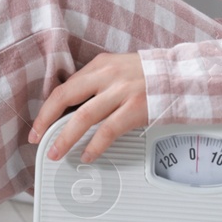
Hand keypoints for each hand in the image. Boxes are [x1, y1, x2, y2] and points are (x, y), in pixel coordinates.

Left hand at [26, 52, 149, 163]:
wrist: (184, 77)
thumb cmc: (151, 77)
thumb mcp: (119, 70)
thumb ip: (97, 84)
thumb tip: (73, 106)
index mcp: (100, 66)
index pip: (65, 87)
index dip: (47, 108)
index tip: (38, 125)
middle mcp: (108, 76)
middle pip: (65, 97)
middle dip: (46, 120)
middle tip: (36, 138)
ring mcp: (121, 92)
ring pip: (83, 116)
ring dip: (65, 138)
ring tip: (56, 153)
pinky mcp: (135, 108)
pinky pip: (108, 130)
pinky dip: (94, 145)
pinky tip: (87, 155)